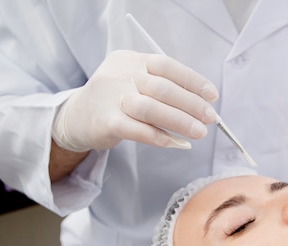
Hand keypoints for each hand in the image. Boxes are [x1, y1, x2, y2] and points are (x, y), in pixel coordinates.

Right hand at [52, 50, 218, 152]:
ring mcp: (111, 97)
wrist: (76, 118)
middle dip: (192, 104)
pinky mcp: (106, 121)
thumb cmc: (115, 101)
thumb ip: (161, 89)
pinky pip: (138, 129)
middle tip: (210, 118)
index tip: (212, 95)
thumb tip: (200, 105)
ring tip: (198, 132)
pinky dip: (159, 137)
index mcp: (130, 60)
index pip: (167, 66)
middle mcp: (120, 74)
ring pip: (152, 108)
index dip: (192, 80)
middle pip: (163, 88)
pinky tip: (175, 143)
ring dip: (180, 121)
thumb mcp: (134, 83)